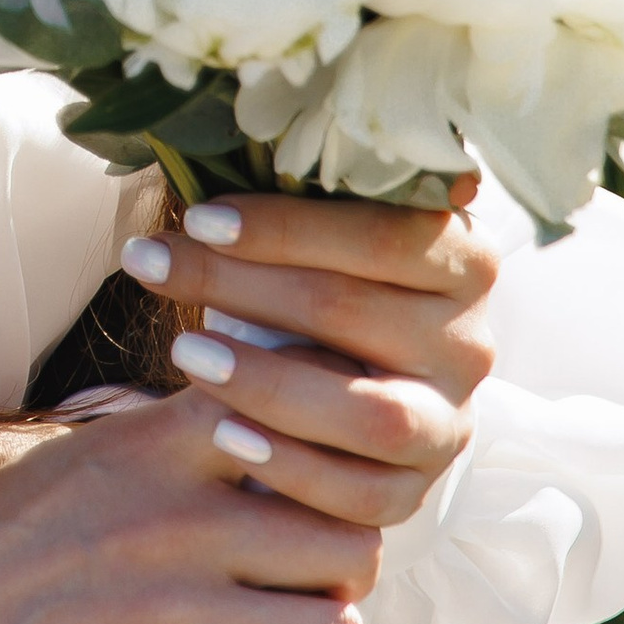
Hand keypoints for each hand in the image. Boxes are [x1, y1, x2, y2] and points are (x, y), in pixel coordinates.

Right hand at [0, 384, 394, 623]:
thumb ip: (162, 444)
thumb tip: (240, 423)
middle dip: (344, 576)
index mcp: (155, 449)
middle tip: (318, 597)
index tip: (321, 505)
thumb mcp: (71, 462)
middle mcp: (177, 521)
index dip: (330, 472)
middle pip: (346, 540)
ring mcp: (175, 616)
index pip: (306, 431)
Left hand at [119, 179, 497, 527]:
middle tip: (152, 265)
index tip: (196, 216)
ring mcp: (451, 423)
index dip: (287, 227)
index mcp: (463, 258)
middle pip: (354, 314)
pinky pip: (363, 497)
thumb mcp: (317, 233)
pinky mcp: (418, 488)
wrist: (341, 379)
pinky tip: (223, 433)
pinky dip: (291, 468)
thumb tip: (210, 127)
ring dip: (268, 384)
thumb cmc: (316, 279)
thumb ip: (296, 193)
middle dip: (240, 287)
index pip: (381, 235)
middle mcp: (471, 342)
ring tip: (184, 355)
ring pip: (372, 415)